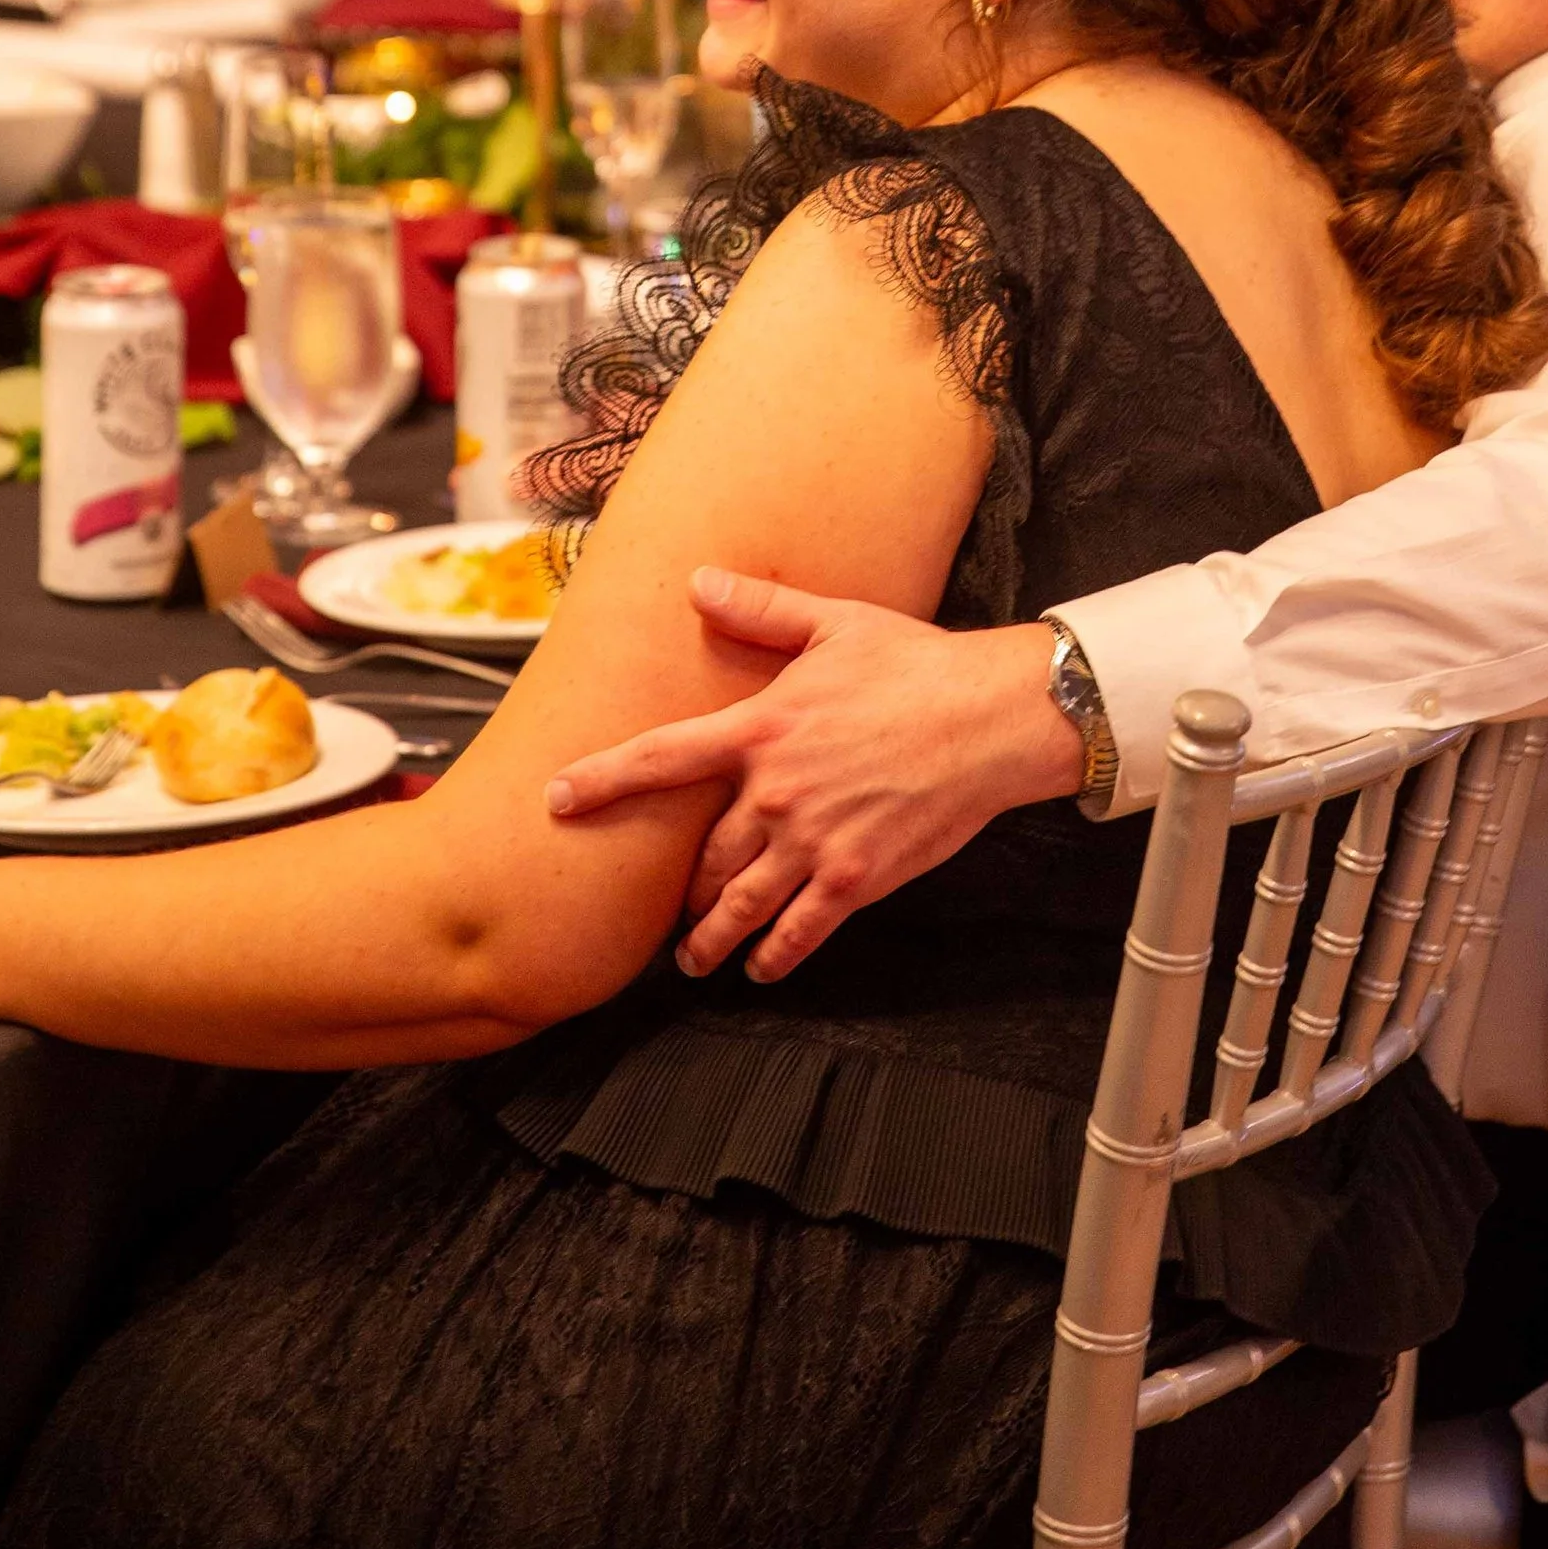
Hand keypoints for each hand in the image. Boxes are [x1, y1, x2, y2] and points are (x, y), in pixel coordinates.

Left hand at [544, 575, 1079, 980]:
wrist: (990, 718)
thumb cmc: (916, 664)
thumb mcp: (835, 622)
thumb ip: (761, 608)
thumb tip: (699, 580)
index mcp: (763, 729)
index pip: (662, 758)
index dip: (602, 780)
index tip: (557, 799)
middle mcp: (777, 793)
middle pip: (703, 855)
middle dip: (682, 889)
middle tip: (667, 911)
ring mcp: (814, 842)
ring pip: (741, 904)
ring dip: (710, 938)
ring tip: (694, 960)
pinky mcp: (855, 879)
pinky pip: (799, 931)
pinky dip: (773, 956)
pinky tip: (760, 968)